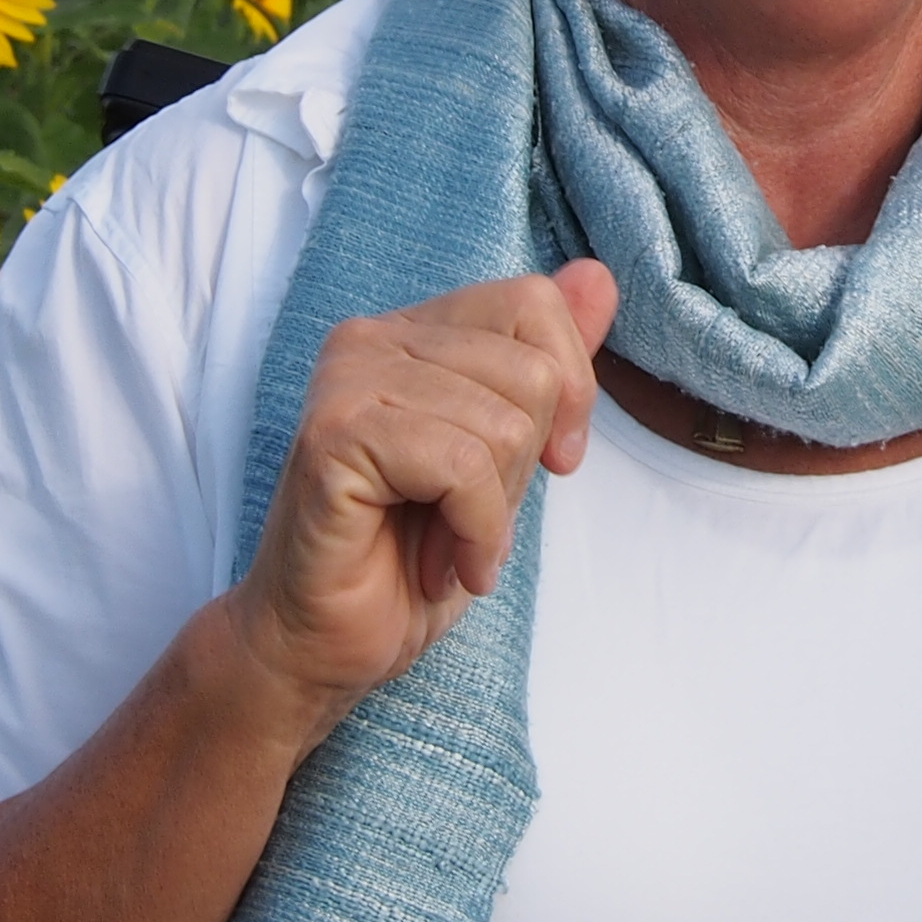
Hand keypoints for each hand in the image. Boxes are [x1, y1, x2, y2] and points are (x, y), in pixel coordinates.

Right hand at [218, 262, 615, 731]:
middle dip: (522, 468)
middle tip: (464, 517)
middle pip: (530, 372)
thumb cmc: (407, 557)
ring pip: (502, 424)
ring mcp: (345, 382)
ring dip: (493, 511)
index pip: (534, 302)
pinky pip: (461, 467)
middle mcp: (369, 339)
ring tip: (443, 542)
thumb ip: (547, 365)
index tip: (549, 464)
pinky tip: (441, 563)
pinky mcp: (334, 436)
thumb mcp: (506, 458)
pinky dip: (473, 531)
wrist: (324, 646)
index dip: (570, 392)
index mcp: (412, 332)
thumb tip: (596, 275)